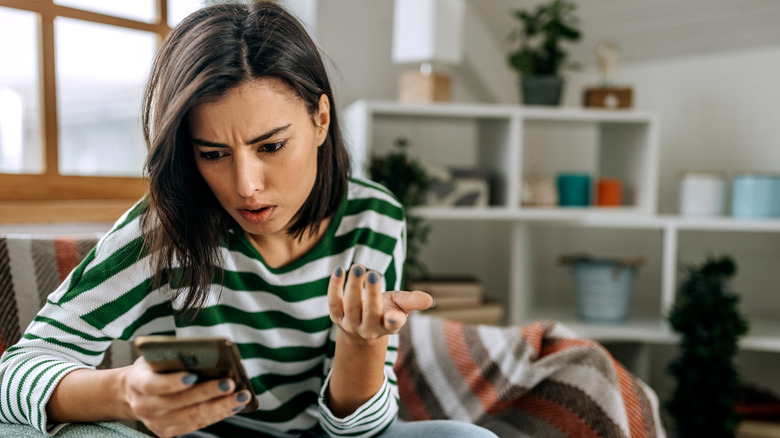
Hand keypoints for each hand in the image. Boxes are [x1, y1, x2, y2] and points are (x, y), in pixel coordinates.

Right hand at [119, 357, 251, 436]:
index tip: (194, 376)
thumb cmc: (152, 369)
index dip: (173, 382)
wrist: (133, 393)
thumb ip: (174, 357)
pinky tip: (234, 405)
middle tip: (231, 384)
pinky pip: (197, 424)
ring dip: (221, 407)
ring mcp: (156, 422)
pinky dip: (218, 414)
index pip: (154, 384)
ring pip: (192, 417)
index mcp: (138, 382)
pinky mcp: (168, 432)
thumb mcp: (155, 357)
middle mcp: (145, 406)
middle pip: (180, 403)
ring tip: (241, 396)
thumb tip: (207, 355)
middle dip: (209, 393)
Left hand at [327, 264, 432, 340]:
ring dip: (353, 286)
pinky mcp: (336, 316)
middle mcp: (369, 328)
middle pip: (370, 312)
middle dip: (371, 293)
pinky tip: (339, 270)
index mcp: (388, 325)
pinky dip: (334, 287)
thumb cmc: (386, 310)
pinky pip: (334, 302)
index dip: (393, 321)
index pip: (392, 325)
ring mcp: (351, 324)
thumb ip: (413, 301)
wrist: (361, 327)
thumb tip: (429, 300)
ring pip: (351, 306)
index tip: (394, 315)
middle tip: (372, 273)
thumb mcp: (401, 305)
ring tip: (357, 267)